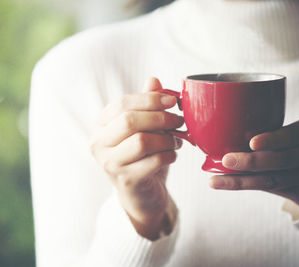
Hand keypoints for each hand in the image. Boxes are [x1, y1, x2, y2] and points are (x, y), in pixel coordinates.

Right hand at [90, 78, 182, 239]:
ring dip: (167, 139)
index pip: (122, 104)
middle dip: (161, 118)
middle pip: (130, 120)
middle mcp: (99, 144)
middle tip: (180, 121)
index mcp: (101, 125)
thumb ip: (146, 106)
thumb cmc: (143, 156)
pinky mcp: (125, 181)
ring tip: (177, 141)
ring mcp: (110, 164)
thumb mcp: (144, 129)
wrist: (141, 194)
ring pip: (142, 141)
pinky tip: (172, 155)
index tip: (172, 100)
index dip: (150, 99)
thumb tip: (154, 79)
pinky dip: (169, 155)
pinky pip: (153, 161)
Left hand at [209, 118, 298, 212]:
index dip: (273, 140)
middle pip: (282, 160)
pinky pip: (268, 189)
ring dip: (241, 180)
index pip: (293, 134)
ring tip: (215, 180)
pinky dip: (245, 185)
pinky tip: (223, 184)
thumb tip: (224, 125)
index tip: (252, 142)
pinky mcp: (298, 193)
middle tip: (226, 160)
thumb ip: (275, 132)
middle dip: (252, 162)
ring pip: (272, 179)